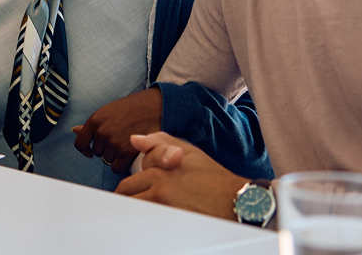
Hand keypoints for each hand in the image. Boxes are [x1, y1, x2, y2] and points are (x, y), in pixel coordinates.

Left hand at [72, 87, 162, 172]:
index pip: (79, 143)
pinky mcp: (126, 152)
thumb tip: (75, 131)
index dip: (84, 150)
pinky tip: (128, 155)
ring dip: (115, 156)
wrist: (151, 108)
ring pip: (107, 160)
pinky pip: (116, 167)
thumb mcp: (107, 111)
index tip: (89, 152)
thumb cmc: (130, 108)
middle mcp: (102, 133)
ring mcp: (113, 143)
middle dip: (105, 149)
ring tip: (125, 144)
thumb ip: (91, 124)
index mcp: (94, 121)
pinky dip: (121, 164)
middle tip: (119, 139)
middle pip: (97, 152)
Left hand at [114, 132, 246, 219]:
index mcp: (159, 169)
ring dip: (135, 208)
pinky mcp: (170, 221)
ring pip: (134, 209)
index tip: (138, 188)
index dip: (135, 184)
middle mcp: (159, 187)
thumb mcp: (187, 150)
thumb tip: (134, 139)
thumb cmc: (212, 176)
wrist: (234, 198)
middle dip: (128, 197)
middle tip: (134, 200)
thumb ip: (158, 142)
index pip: (130, 179)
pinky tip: (152, 219)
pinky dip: (145, 220)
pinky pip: (147, 221)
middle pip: (126, 195)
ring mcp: (164, 206)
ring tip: (143, 209)